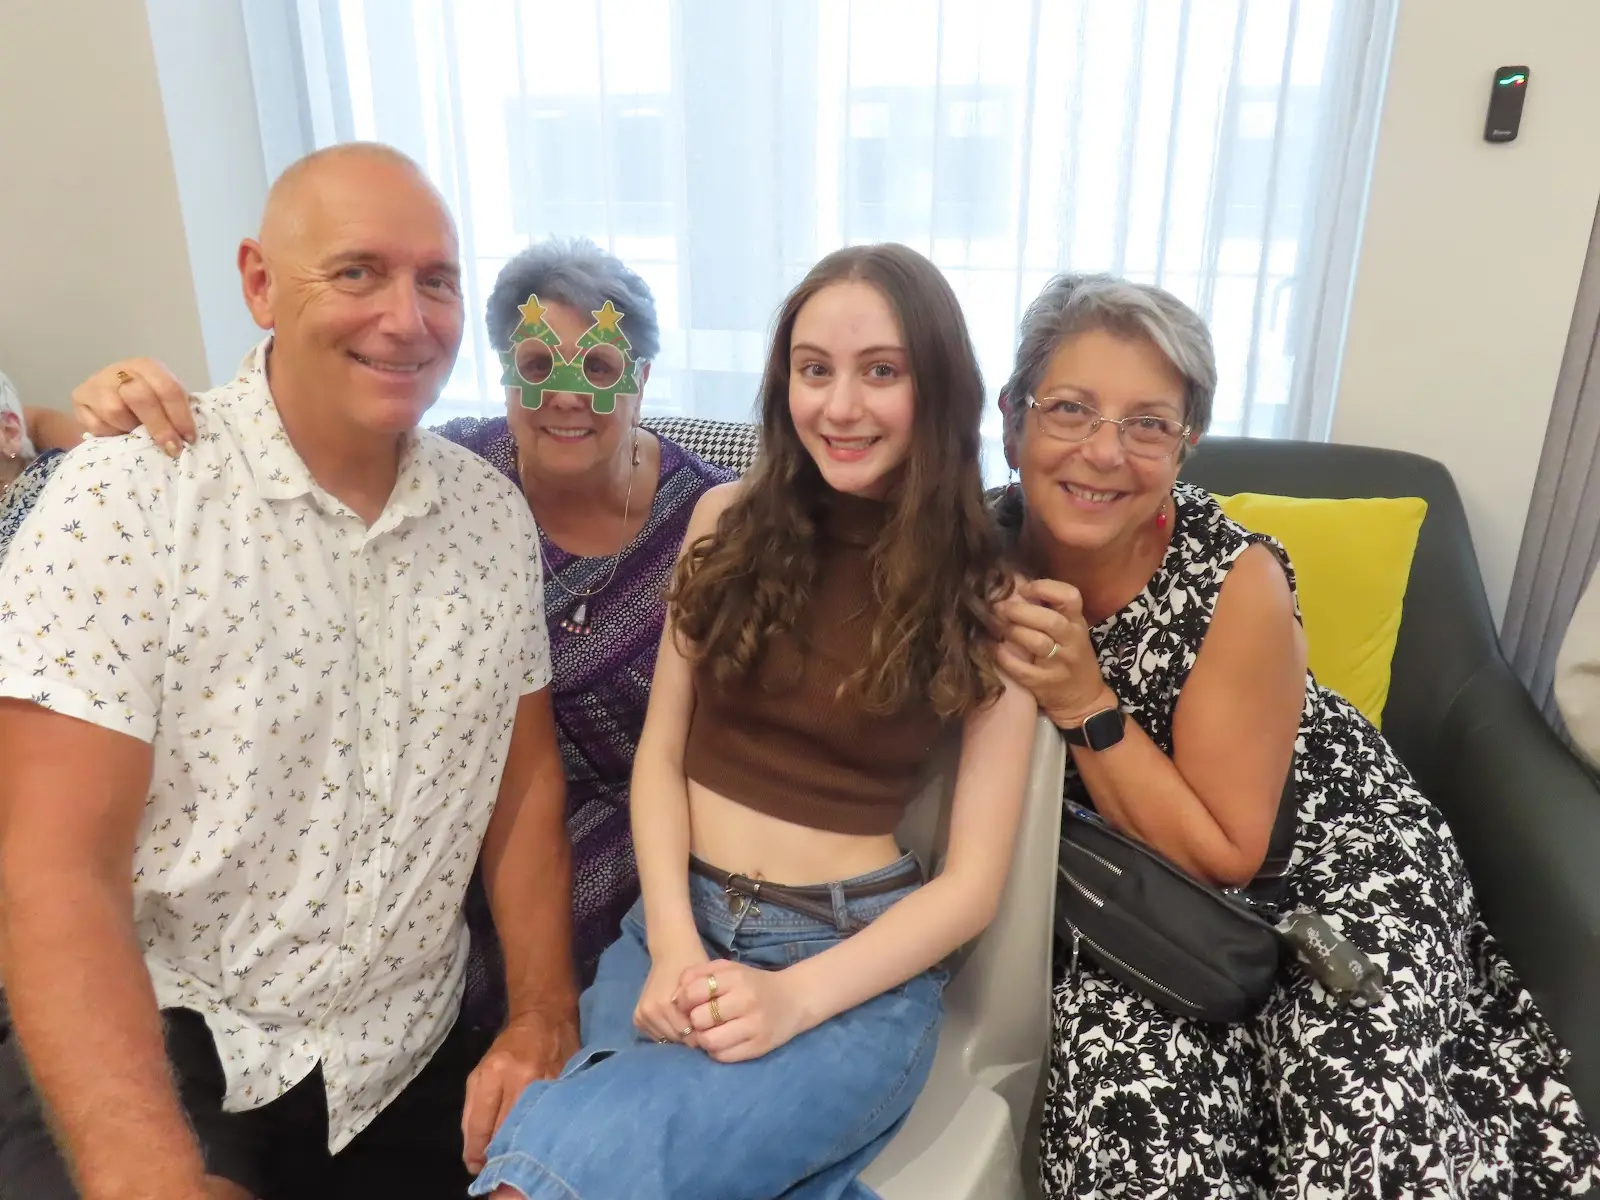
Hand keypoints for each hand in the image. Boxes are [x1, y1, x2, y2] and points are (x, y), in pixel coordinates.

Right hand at [72, 358, 194, 456]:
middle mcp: (121, 370)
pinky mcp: (79, 397)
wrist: (106, 396)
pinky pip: (97, 424)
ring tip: (136, 433)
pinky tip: (117, 431)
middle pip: (141, 398)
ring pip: (115, 411)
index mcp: (147, 367)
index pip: (168, 388)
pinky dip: (111, 433)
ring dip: (130, 429)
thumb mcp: (163, 398)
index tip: (189, 438)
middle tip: (171, 448)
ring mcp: (97, 382)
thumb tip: (186, 437)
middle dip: (159, 427)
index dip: (180, 416)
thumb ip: (174, 411)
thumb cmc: (144, 400)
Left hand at [460, 1011, 578, 1173]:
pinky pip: (549, 1120)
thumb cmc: (509, 1049)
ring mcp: (547, 1083)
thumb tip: (474, 1153)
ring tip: (514, 1153)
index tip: (476, 1166)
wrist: (546, 1018)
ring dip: (519, 1147)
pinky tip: (536, 1136)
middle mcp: (521, 1078)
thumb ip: (472, 1112)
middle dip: (497, 1154)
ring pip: (529, 1131)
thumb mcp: (480, 1073)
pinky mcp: (566, 1085)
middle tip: (495, 1164)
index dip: (476, 1153)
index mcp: (493, 1073)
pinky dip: (540, 1133)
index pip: (481, 1126)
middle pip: (505, 1132)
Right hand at [633, 932, 708, 1043]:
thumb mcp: (704, 987)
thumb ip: (703, 1011)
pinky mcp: (637, 1017)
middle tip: (700, 1025)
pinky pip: (656, 1035)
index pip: (688, 1036)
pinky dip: (666, 1031)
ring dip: (678, 1035)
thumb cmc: (692, 966)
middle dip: (690, 1035)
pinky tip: (675, 1020)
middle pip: (676, 1039)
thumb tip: (706, 1034)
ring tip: (687, 1021)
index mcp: (665, 1005)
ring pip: (666, 1039)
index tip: (709, 1028)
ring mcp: (642, 1015)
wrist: (671, 951)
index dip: (701, 1033)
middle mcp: (650, 1012)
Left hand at [677, 960, 808, 1062]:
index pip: (694, 992)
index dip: (683, 1001)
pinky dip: (716, 1051)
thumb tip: (674, 996)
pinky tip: (721, 1041)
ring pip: (709, 1041)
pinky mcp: (759, 1047)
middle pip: (699, 1019)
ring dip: (702, 1039)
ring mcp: (754, 1026)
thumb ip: (698, 973)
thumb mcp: (728, 968)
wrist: (794, 999)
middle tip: (698, 1020)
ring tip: (707, 1032)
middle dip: (693, 1021)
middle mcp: (746, 1001)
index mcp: (736, 978)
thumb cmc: (753, 983)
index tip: (686, 1004)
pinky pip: (723, 1056)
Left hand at [994, 578, 1116, 726]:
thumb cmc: (1071, 656)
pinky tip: (990, 647)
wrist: (1084, 698)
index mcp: (1077, 623)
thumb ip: (1050, 610)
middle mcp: (1072, 641)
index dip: (1045, 588)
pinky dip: (1003, 657)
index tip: (1023, 589)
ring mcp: (1060, 664)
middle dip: (1019, 611)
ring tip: (992, 624)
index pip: (1070, 597)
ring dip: (1010, 631)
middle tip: (997, 608)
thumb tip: (1014, 586)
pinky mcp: (1045, 684)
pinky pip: (1021, 669)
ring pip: (1036, 643)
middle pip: (1049, 621)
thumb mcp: (1071, 630)